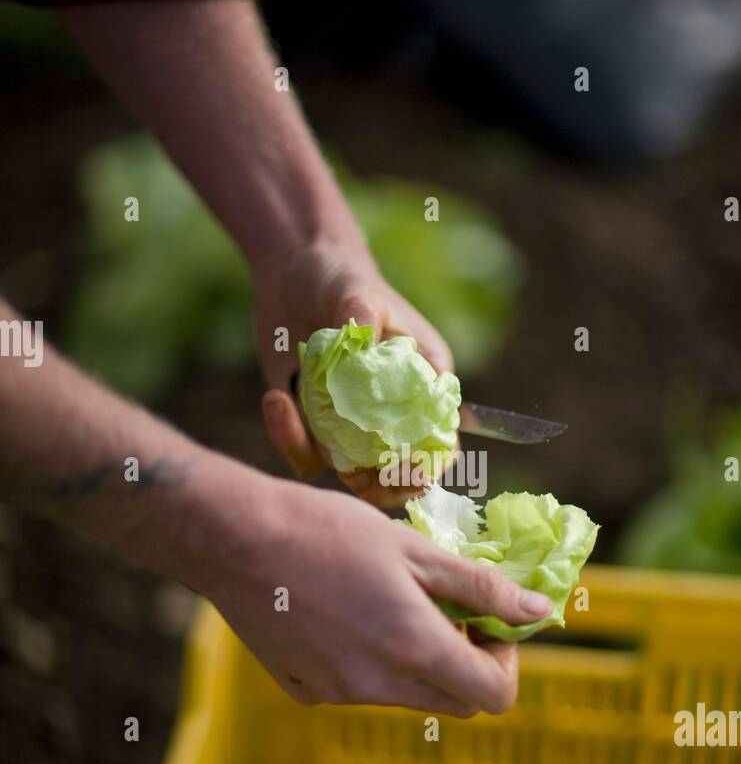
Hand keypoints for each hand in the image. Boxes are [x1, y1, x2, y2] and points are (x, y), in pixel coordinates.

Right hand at [194, 467, 552, 714]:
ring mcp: (339, 694)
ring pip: (405, 695)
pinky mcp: (306, 691)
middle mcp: (379, 686)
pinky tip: (339, 612)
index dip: (505, 659)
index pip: (494, 694)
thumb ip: (481, 587)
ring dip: (417, 661)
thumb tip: (539, 612)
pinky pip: (358, 687)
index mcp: (415, 649)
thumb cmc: (327, 530)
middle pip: (454, 701)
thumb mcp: (415, 549)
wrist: (232, 538)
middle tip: (445, 608)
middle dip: (465, 661)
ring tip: (387, 600)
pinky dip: (368, 661)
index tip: (486, 619)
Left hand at [253, 239, 454, 508]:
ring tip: (289, 407)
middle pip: (402, 475)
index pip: (440, 438)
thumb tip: (363, 343)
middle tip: (355, 476)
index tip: (406, 471)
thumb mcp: (354, 290)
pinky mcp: (316, 428)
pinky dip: (289, 440)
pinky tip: (275, 398)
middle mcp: (392, 413)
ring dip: (319, 461)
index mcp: (423, 382)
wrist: (293, 275)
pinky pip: (308, 457)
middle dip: (383, 488)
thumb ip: (361, 315)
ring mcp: (353, 426)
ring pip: (352, 475)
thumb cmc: (339, 276)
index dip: (428, 464)